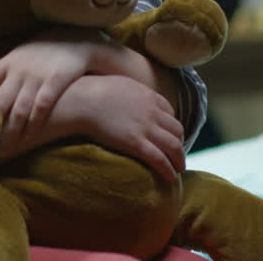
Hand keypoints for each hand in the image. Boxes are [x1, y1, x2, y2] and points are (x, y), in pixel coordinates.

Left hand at [0, 27, 106, 149]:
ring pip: (19, 109)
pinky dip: (34, 124)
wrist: (78, 39)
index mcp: (7, 62)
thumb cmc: (45, 49)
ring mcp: (36, 76)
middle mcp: (19, 70)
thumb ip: (2, 68)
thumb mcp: (20, 53)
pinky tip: (29, 138)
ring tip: (5, 148)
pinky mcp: (55, 81)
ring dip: (12, 131)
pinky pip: (42, 107)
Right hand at [63, 74, 184, 180]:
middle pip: (176, 130)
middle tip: (178, 155)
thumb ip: (130, 93)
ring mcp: (145, 128)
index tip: (170, 135)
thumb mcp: (119, 84)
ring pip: (174, 146)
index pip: (170, 112)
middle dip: (180, 143)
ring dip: (180, 159)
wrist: (82, 100)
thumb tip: (128, 97)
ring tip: (180, 169)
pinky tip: (171, 177)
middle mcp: (152, 112)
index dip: (172, 126)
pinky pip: (159, 159)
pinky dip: (169, 169)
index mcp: (148, 96)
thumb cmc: (93, 90)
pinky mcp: (135, 143)